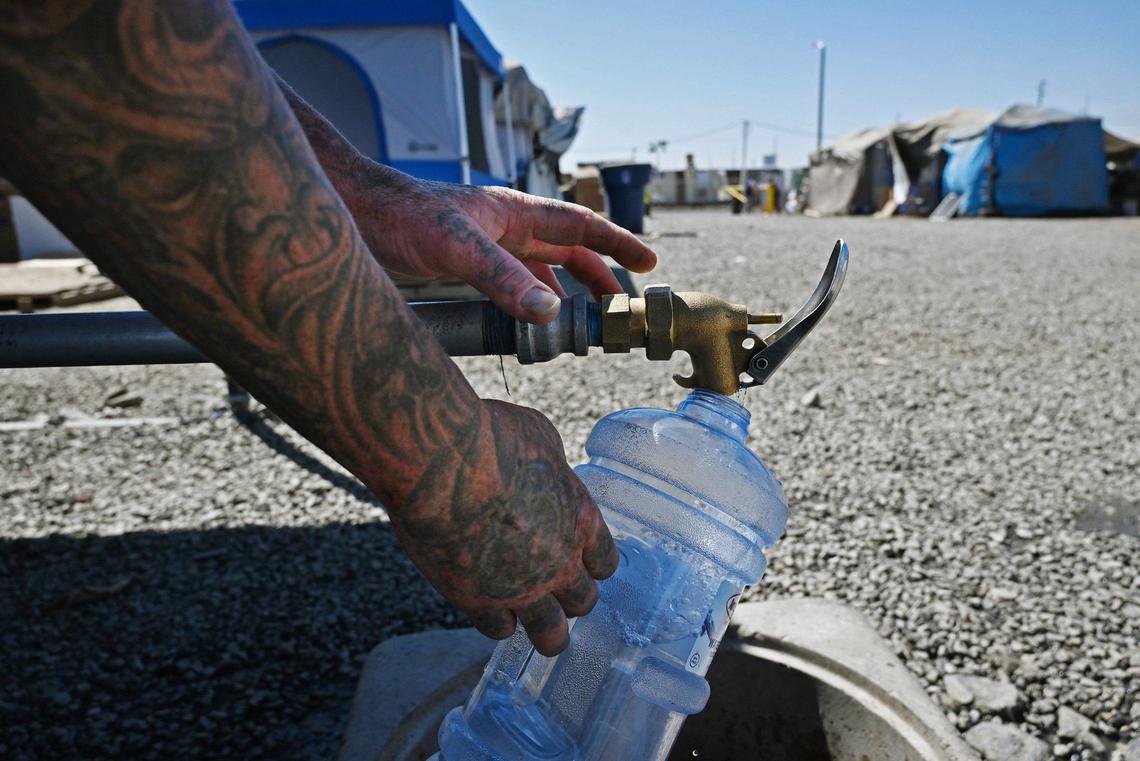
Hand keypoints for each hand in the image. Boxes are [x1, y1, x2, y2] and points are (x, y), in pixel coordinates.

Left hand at [339, 162, 657, 321]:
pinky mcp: (463, 268)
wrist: (349, 216)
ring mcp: (485, 248)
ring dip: (564, 295)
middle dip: (598, 275)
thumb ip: (502, 279)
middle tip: (622, 305)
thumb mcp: (456, 246)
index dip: (616, 244)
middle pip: (566, 251)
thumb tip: (550, 314)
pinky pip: (511, 287)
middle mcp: (505, 229)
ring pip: (539, 271)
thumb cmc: (399, 216)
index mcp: (514, 213)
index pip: (579, 226)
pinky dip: (529, 306)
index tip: (648, 263)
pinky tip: (529, 327)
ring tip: (583, 324)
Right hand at [388, 399, 618, 655]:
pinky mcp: (478, 601)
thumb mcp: (539, 437)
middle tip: (555, 592)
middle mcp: (559, 561)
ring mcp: (521, 588)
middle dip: (571, 598)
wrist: (441, 461)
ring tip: (540, 630)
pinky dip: (497, 621)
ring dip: (547, 631)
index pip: (605, 561)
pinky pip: (499, 630)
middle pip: (583, 601)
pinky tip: (490, 610)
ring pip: (550, 634)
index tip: (579, 561)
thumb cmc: (489, 436)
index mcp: (581, 518)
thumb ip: (550, 467)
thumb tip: (544, 469)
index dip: (591, 563)